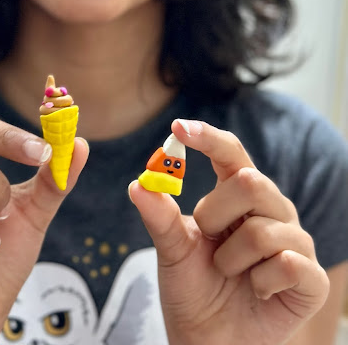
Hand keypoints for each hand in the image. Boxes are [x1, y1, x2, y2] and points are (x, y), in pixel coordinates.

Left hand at [129, 119, 328, 344]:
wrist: (210, 340)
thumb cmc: (194, 287)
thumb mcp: (172, 250)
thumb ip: (159, 217)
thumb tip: (138, 184)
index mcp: (239, 194)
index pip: (230, 152)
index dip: (207, 137)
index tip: (178, 126)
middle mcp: (272, 209)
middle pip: (251, 182)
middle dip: (215, 214)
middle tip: (206, 239)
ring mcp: (295, 241)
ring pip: (263, 229)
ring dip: (231, 258)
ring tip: (228, 272)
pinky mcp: (311, 277)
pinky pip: (287, 264)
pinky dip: (259, 282)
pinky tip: (255, 290)